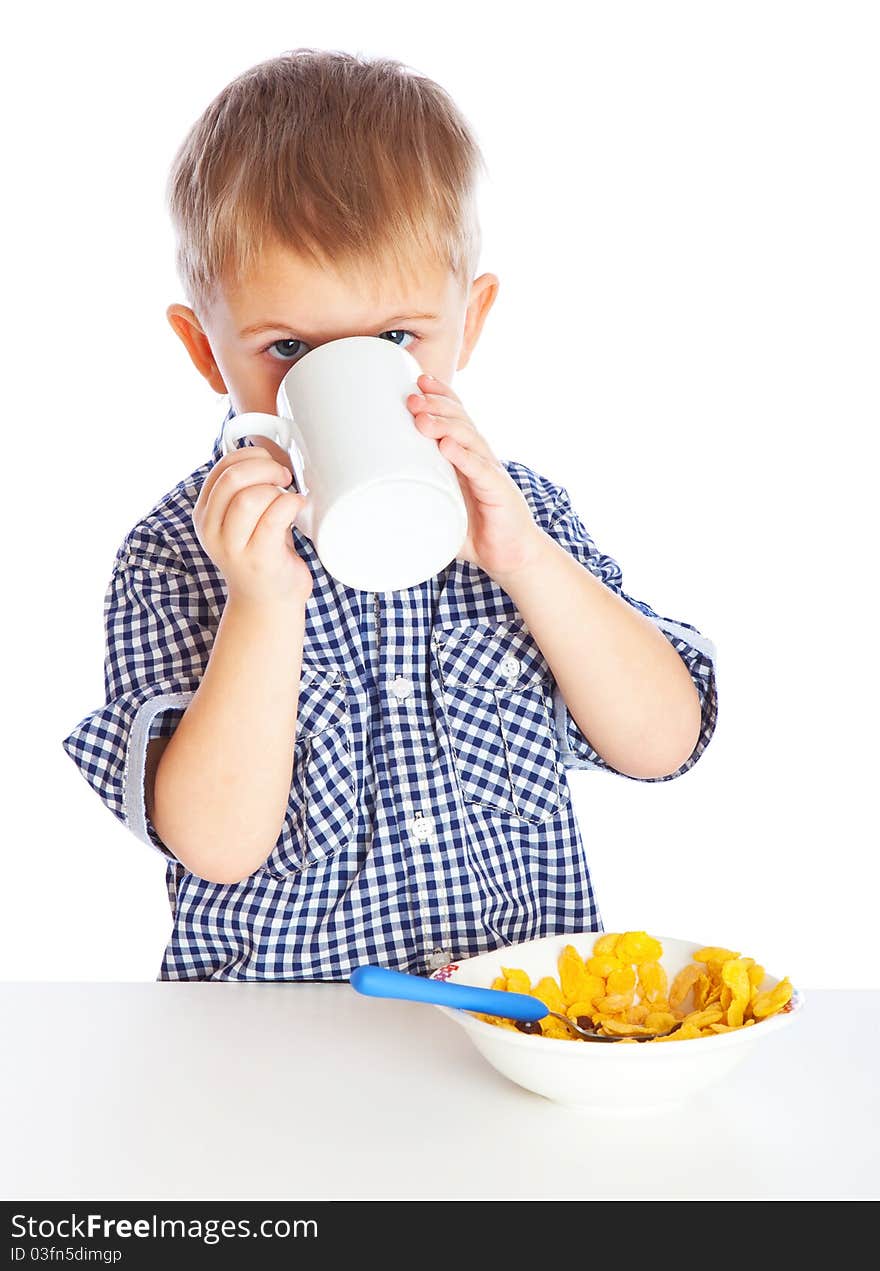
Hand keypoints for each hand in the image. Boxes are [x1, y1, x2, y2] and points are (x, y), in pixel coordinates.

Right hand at [194, 445, 312, 605]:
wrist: (267, 602)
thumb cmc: (262, 554)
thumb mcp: (242, 520)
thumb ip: (245, 490)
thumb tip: (271, 450)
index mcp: (205, 515)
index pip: (221, 469)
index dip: (250, 456)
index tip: (270, 463)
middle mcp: (212, 531)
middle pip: (233, 479)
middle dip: (265, 468)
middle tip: (284, 478)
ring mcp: (234, 548)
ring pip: (250, 497)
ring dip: (277, 489)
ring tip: (289, 497)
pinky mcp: (260, 559)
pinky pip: (274, 518)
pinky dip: (291, 503)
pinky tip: (298, 506)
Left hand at [407, 373, 545, 582]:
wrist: (512, 557)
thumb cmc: (475, 531)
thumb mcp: (440, 510)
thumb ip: (415, 502)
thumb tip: (372, 506)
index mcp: (469, 456)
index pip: (458, 416)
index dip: (441, 395)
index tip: (418, 380)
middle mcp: (481, 458)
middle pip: (461, 421)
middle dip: (436, 405)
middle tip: (411, 398)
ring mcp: (492, 473)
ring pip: (469, 440)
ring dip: (445, 426)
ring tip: (422, 419)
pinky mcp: (499, 493)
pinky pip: (481, 472)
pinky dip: (465, 458)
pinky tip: (449, 448)